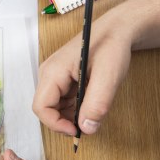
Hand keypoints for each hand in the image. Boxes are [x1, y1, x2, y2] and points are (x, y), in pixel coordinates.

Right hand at [33, 17, 132, 135]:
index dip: (56, 124)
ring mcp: (55, 76)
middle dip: (64, 121)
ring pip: (55, 107)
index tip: (77, 131)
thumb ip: (97, 103)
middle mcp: (49, 74)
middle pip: (46, 109)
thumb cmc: (111, 45)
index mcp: (53, 71)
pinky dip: (76, 108)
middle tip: (88, 124)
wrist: (118, 28)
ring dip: (71, 115)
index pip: (41, 107)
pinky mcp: (64, 79)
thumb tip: (86, 129)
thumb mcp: (108, 76)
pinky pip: (64, 101)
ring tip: (93, 110)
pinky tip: (91, 102)